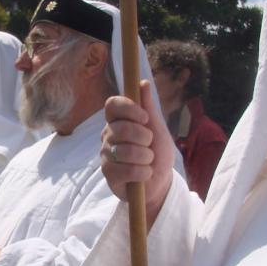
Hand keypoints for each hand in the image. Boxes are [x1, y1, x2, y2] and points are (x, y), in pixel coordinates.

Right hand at [101, 79, 174, 227]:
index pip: (112, 104)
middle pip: (121, 128)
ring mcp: (106, 155)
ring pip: (126, 151)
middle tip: (150, 144)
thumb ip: (149, 107)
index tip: (145, 117)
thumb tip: (143, 82)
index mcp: (119, 121)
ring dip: (146, 158)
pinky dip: (143, 172)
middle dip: (144, 137)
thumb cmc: (158, 153)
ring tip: (148, 161)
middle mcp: (108, 135)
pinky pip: (127, 170)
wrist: (160, 183)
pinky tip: (144, 174)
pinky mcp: (108, 174)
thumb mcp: (158, 128)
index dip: (128, 108)